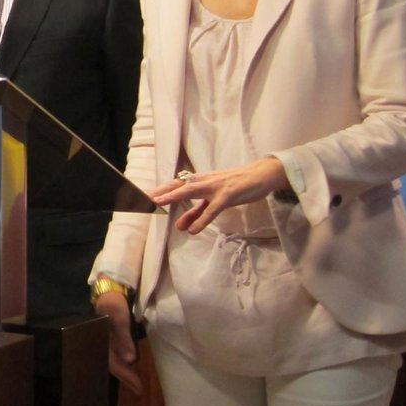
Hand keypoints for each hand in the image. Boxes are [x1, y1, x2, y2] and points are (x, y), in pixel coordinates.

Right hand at [95, 292, 142, 394]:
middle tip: (139, 389)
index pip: (113, 363)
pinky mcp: (109, 336)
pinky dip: (123, 361)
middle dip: (125, 377)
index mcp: (100, 340)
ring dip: (124, 370)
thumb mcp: (119, 317)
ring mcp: (105, 340)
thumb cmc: (113, 301)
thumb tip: (130, 360)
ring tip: (135, 381)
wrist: (108, 288)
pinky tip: (129, 363)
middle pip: (112, 364)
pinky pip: (115, 352)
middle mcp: (100, 343)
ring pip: (113, 360)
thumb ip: (123, 337)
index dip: (125, 376)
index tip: (138, 388)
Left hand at [148, 157, 288, 233]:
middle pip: (178, 185)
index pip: (176, 184)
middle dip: (160, 191)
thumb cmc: (236, 186)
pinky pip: (212, 209)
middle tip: (145, 199)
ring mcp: (216, 187)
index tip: (144, 197)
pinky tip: (193, 230)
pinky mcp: (228, 195)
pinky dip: (202, 219)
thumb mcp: (214, 200)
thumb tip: (181, 227)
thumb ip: (197, 213)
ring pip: (191, 191)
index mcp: (200, 180)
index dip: (160, 190)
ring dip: (174, 197)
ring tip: (159, 204)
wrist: (261, 175)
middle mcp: (204, 181)